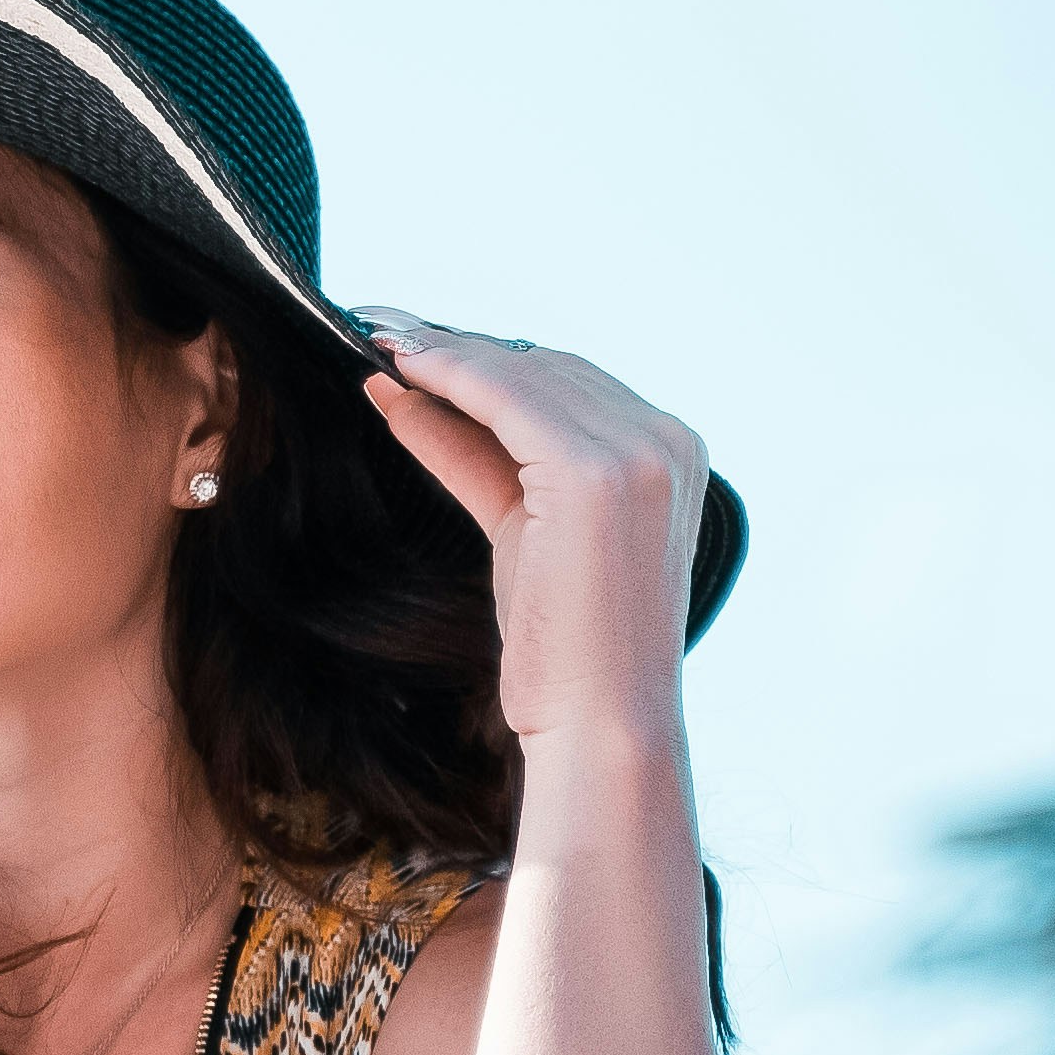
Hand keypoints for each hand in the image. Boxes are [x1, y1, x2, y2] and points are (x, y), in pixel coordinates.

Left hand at [350, 314, 705, 757]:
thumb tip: (398, 393)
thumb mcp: (517, 527)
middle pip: (547, 369)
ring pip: (523, 375)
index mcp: (672, 452)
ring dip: (446, 353)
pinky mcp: (596, 473)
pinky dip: (448, 375)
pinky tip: (400, 368)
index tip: (421, 344)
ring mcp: (639, 453)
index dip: (490, 360)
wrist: (597, 723)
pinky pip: (505, 400)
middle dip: (462, 348)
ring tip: (382, 342)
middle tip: (386, 331)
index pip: (570, 383)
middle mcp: (668, 440)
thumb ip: (470, 453)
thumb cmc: (564, 644)